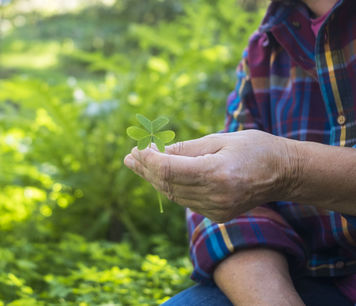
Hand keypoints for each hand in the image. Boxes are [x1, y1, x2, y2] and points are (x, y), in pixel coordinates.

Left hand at [123, 130, 298, 221]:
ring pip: (173, 195)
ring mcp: (217, 209)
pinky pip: (186, 201)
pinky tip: (160, 176)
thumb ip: (187, 148)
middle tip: (129, 156)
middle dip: (146, 169)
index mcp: (217, 173)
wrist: (284, 173)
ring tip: (138, 164)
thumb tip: (157, 150)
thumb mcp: (220, 139)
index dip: (149, 159)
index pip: (169, 170)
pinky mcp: (218, 215)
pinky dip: (171, 187)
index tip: (136, 148)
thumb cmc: (254, 148)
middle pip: (167, 184)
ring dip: (154, 179)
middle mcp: (215, 196)